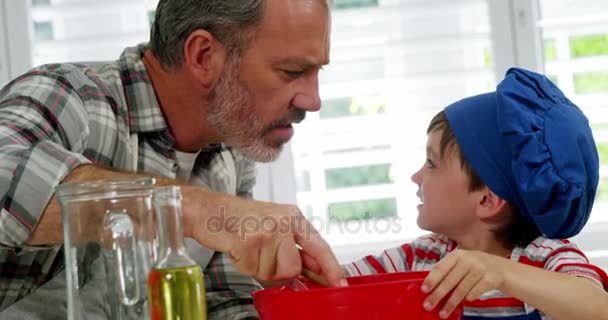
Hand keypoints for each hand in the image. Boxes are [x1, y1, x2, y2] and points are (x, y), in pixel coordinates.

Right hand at [181, 186, 346, 287]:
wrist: (210, 209)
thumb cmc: (241, 217)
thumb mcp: (275, 224)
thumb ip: (294, 248)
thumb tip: (311, 273)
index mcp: (293, 217)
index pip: (319, 246)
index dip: (331, 268)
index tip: (340, 284)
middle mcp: (282, 223)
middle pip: (293, 268)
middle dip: (278, 270)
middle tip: (262, 255)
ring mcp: (266, 232)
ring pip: (273, 272)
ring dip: (259, 267)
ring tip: (249, 249)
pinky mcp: (248, 243)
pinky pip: (253, 270)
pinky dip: (244, 265)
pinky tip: (239, 249)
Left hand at [421, 249, 506, 318]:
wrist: (500, 268)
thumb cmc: (474, 267)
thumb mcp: (461, 264)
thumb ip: (447, 272)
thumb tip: (430, 288)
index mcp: (457, 256)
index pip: (441, 268)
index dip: (431, 279)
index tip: (423, 290)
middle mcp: (468, 260)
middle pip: (449, 280)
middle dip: (437, 295)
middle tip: (428, 306)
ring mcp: (479, 269)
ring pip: (461, 289)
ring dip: (450, 303)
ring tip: (442, 313)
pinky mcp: (489, 279)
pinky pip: (474, 293)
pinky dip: (468, 299)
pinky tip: (464, 303)